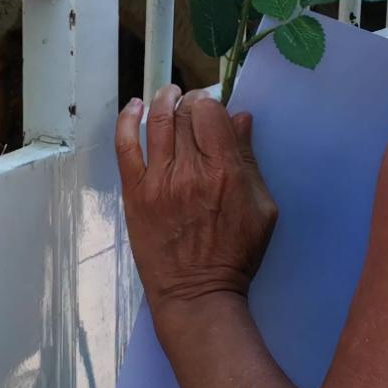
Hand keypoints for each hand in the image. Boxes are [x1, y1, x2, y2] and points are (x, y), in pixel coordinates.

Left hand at [115, 86, 276, 312]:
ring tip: (169, 95)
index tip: (212, 108)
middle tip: (193, 106)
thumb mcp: (262, 209)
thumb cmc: (236, 254)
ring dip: (163, 100)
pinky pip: (125, 146)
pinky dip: (127, 121)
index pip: (211, 114)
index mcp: (226, 173)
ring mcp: (159, 181)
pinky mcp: (136, 193)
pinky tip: (135, 107)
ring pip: (158, 122)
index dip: (211, 103)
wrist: (197, 293)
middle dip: (191, 102)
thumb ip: (250, 161)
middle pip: (185, 115)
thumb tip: (240, 119)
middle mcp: (191, 171)